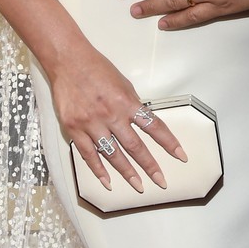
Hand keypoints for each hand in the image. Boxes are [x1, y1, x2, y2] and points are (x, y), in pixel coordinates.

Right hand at [48, 40, 187, 191]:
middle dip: (150, 166)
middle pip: (135, 146)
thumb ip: (132, 104)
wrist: (68, 62)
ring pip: (113, 154)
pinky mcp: (74, 129)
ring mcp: (91, 123)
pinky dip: (98, 170)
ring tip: (138, 186)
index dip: (169, 142)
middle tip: (160, 181)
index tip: (180, 156)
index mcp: (126, 101)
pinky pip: (88, 155)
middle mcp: (111, 114)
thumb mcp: (123, 82)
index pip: (154, 126)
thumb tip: (142, 122)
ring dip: (127, 172)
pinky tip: (107, 182)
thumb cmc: (97, 68)